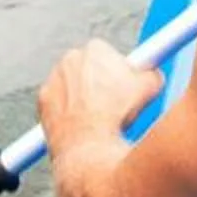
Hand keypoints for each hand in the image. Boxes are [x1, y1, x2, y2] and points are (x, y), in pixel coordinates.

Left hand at [37, 38, 164, 149]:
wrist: (88, 146)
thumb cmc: (116, 116)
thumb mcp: (148, 89)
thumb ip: (152, 75)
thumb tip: (153, 75)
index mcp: (96, 49)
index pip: (109, 55)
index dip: (119, 71)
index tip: (124, 82)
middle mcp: (70, 58)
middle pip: (89, 67)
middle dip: (100, 82)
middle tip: (113, 103)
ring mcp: (53, 79)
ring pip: (72, 85)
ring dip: (82, 97)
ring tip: (98, 118)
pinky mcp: (42, 100)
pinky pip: (57, 102)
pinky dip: (66, 111)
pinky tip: (81, 125)